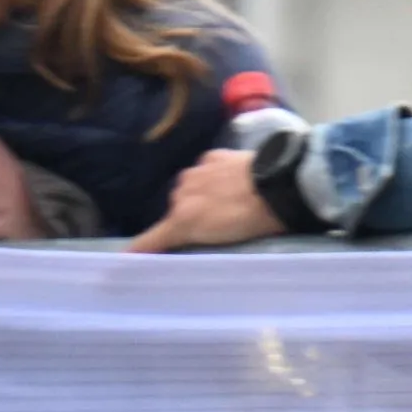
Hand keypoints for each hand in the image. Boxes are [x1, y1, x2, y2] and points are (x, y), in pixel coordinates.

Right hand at [130, 146, 281, 253]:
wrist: (282, 186)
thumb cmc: (249, 219)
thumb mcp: (212, 239)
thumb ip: (173, 243)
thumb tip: (129, 254)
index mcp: (179, 217)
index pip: (150, 238)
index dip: (142, 247)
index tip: (130, 256)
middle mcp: (180, 192)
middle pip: (175, 208)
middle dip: (186, 214)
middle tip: (210, 224)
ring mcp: (198, 171)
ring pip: (189, 186)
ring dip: (200, 193)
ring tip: (225, 200)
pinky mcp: (216, 155)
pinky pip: (206, 167)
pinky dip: (212, 173)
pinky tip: (230, 179)